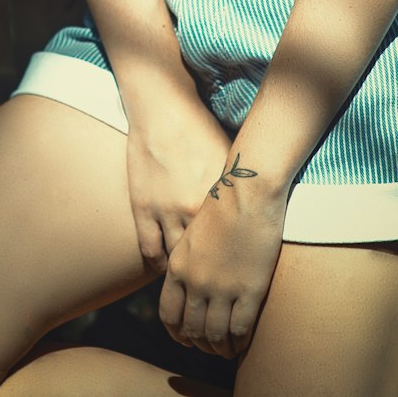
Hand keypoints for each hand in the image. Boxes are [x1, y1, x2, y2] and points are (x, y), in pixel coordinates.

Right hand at [124, 93, 231, 272]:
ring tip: (190, 283)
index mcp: (219, 200)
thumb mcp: (228, 158)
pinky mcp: (142, 207)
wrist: (163, 108)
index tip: (234, 274)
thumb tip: (254, 212)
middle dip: (209, 279)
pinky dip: (157, 264)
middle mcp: (194, 210)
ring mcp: (165, 210)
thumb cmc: (200, 129)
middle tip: (213, 288)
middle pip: (204, 261)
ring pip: (175, 261)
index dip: (232, 266)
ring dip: (183, 276)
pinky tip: (164, 267)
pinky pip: (150, 248)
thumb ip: (238, 189)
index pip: (230, 248)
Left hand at [159, 159, 286, 360]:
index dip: (178, 333)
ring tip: (228, 350)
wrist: (249, 191)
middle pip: (193, 330)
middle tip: (211, 348)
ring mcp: (223, 289)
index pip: (169, 315)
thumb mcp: (192, 235)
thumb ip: (188, 263)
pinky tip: (244, 341)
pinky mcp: (250, 290)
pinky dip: (240, 342)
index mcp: (178, 266)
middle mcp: (196, 282)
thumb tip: (191, 288)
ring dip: (221, 349)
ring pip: (215, 336)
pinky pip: (240, 330)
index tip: (187, 338)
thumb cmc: (223, 205)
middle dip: (201, 345)